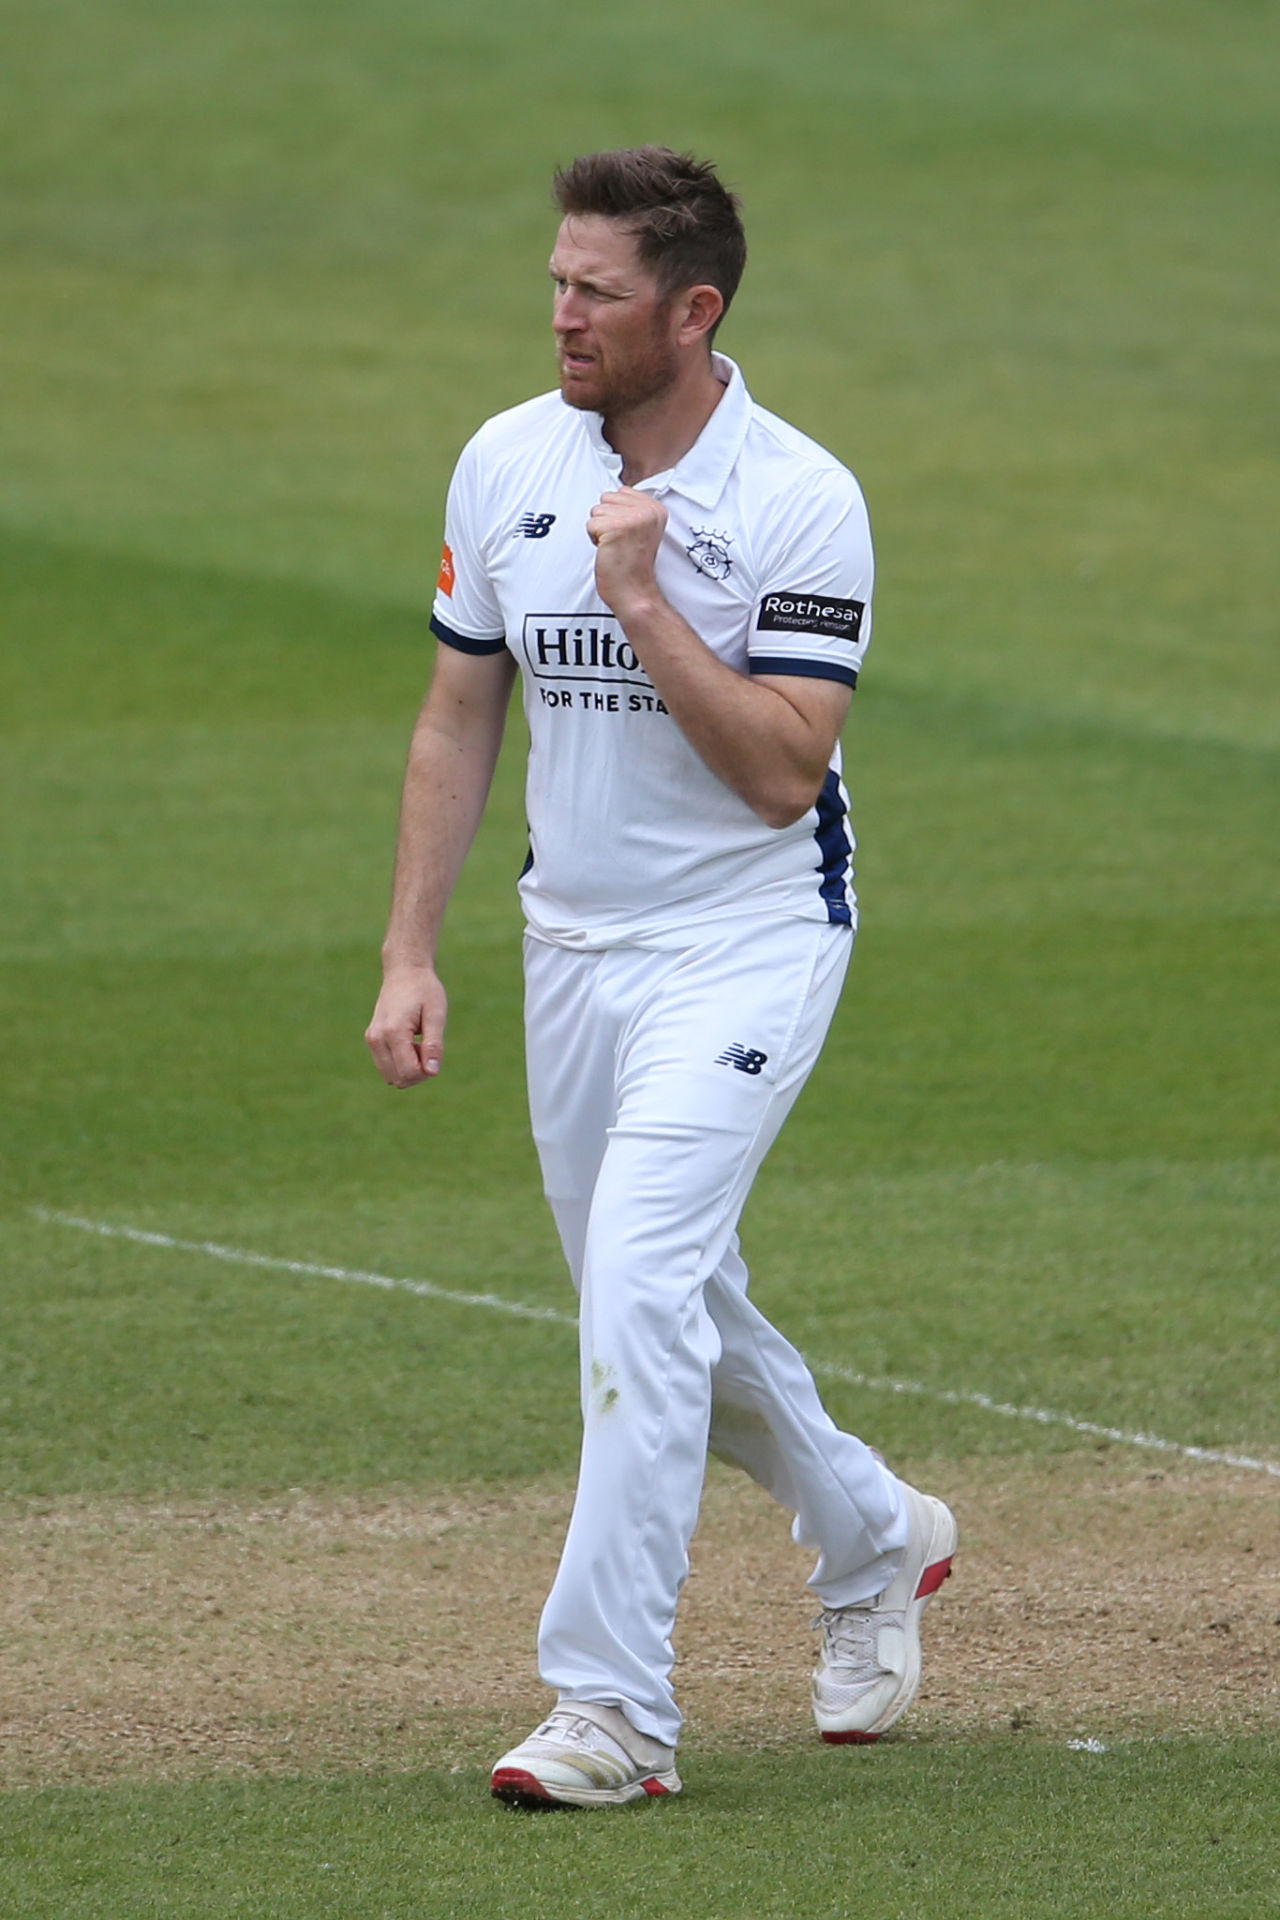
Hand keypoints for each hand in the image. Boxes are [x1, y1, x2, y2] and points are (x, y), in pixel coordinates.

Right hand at [365, 965, 447, 1087]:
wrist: (404, 972)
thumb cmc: (424, 990)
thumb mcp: (436, 1014)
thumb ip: (434, 1045)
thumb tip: (432, 1073)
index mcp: (393, 1032)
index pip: (409, 1072)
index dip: (426, 1072)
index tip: (434, 1052)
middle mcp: (377, 1038)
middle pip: (398, 1078)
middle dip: (418, 1072)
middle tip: (427, 1046)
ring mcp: (371, 1039)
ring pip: (391, 1076)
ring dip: (409, 1068)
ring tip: (418, 1043)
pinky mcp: (371, 1040)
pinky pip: (387, 1066)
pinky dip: (401, 1063)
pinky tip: (410, 1043)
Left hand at [587, 488, 667, 614]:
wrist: (634, 592)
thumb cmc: (633, 566)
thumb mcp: (643, 530)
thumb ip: (633, 509)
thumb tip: (614, 494)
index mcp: (656, 509)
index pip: (621, 491)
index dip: (617, 514)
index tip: (628, 534)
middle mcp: (648, 511)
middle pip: (607, 498)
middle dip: (606, 520)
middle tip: (620, 541)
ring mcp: (633, 518)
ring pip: (597, 510)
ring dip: (600, 530)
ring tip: (615, 546)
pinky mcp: (616, 527)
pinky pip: (591, 524)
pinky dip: (594, 539)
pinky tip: (608, 550)